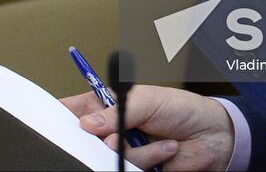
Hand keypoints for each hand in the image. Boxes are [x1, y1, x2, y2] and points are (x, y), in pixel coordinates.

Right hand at [62, 85, 232, 170]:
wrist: (209, 136)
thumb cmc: (181, 109)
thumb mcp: (149, 100)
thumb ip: (117, 112)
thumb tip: (87, 124)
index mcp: (112, 104)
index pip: (79, 109)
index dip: (64, 116)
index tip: (56, 122)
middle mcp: (113, 129)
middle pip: (86, 141)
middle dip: (101, 140)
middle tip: (115, 138)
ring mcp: (123, 151)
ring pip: (108, 157)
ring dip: (136, 150)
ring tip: (157, 136)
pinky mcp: (133, 168)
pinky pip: (127, 168)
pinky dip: (148, 159)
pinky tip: (166, 148)